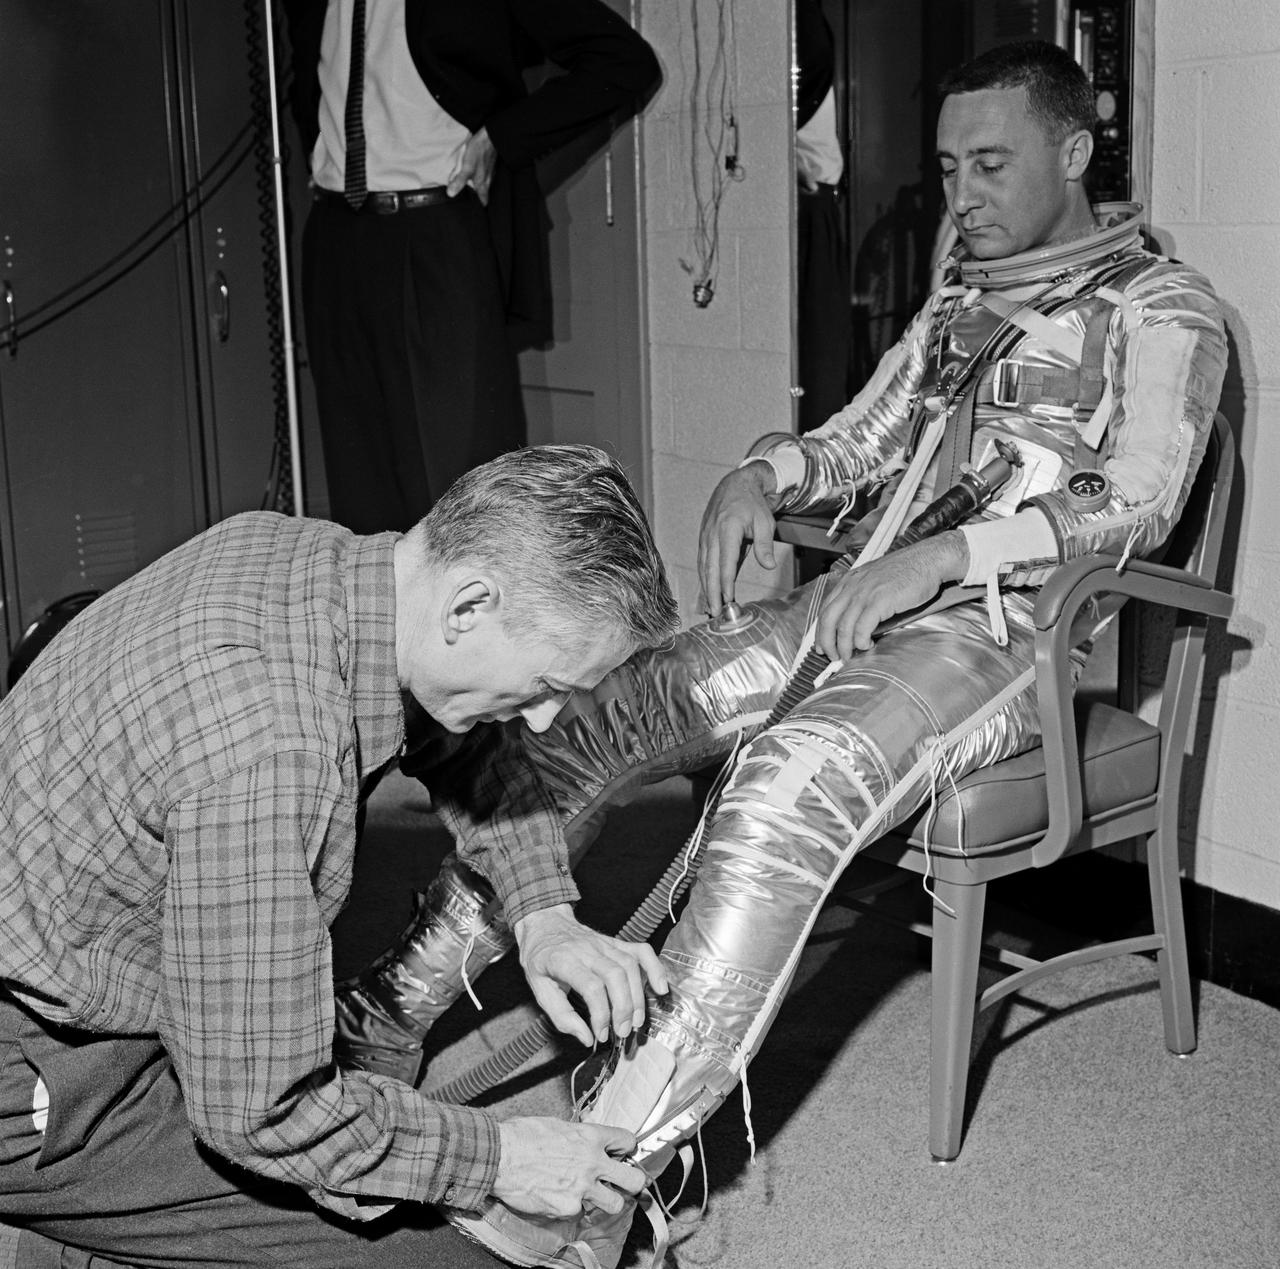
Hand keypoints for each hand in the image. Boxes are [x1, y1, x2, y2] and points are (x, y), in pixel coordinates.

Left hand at [447, 127, 496, 204]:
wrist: (490, 136)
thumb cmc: (479, 151)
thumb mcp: (467, 167)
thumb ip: (460, 181)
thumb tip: (451, 194)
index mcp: (483, 184)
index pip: (483, 201)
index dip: (479, 208)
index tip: (474, 213)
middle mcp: (488, 180)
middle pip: (484, 194)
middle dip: (478, 199)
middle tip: (471, 203)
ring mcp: (490, 172)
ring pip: (485, 185)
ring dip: (479, 189)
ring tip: (471, 191)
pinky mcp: (489, 163)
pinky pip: (485, 175)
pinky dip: (480, 178)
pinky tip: (475, 175)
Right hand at [492, 1117, 644, 1218]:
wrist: (500, 1157)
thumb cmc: (522, 1137)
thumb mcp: (557, 1125)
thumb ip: (578, 1136)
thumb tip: (585, 1141)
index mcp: (590, 1136)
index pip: (628, 1140)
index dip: (627, 1148)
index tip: (622, 1153)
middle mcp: (592, 1162)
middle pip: (634, 1179)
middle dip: (632, 1181)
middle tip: (624, 1181)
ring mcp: (582, 1188)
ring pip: (615, 1203)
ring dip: (606, 1200)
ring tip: (593, 1195)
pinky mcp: (569, 1208)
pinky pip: (580, 1212)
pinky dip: (572, 1208)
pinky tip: (558, 1198)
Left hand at [513, 905, 668, 1046]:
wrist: (545, 923)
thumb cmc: (540, 958)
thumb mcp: (538, 988)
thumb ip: (561, 1015)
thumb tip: (586, 1037)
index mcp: (564, 960)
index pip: (591, 986)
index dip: (600, 1014)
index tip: (601, 1034)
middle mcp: (587, 949)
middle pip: (615, 975)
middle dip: (623, 1008)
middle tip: (622, 1032)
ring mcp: (604, 943)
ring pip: (629, 966)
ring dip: (637, 997)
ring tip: (636, 1021)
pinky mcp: (616, 942)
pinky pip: (640, 951)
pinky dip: (654, 967)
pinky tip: (661, 987)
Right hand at [697, 461, 778, 613]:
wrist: (736, 485)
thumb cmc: (752, 503)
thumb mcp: (765, 521)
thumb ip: (765, 545)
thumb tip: (768, 565)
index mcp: (727, 529)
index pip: (725, 562)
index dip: (725, 583)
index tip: (728, 599)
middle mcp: (712, 535)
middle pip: (709, 569)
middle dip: (712, 593)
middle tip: (716, 612)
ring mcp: (705, 537)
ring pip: (703, 568)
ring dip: (706, 589)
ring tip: (710, 608)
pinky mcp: (704, 540)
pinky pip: (702, 562)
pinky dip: (704, 579)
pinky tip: (707, 592)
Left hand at [816, 533, 968, 660]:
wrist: (928, 559)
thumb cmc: (908, 570)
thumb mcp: (876, 579)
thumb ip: (863, 596)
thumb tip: (858, 622)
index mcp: (850, 580)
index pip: (826, 609)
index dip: (821, 631)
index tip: (822, 645)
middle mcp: (853, 586)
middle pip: (828, 619)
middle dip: (827, 642)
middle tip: (833, 656)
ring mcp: (865, 593)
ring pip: (843, 626)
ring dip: (844, 646)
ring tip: (849, 656)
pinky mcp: (880, 600)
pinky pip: (862, 627)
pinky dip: (861, 640)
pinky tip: (867, 644)